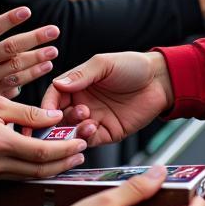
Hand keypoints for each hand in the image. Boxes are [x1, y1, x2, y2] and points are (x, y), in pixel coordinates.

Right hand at [41, 51, 172, 146]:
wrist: (160, 81)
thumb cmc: (133, 67)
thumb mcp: (105, 64)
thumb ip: (81, 74)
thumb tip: (58, 84)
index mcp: (77, 85)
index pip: (53, 97)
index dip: (46, 106)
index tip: (43, 113)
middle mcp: (82, 103)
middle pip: (58, 118)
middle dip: (57, 121)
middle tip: (66, 117)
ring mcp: (93, 118)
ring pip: (71, 132)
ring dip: (72, 129)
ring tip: (85, 119)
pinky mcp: (106, 132)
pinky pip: (89, 140)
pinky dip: (85, 137)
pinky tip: (92, 127)